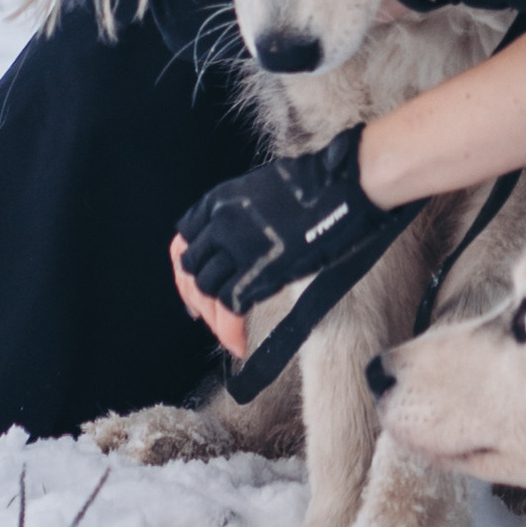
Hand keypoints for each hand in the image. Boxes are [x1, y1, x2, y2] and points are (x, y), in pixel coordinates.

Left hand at [175, 130, 394, 319]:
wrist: (342, 186)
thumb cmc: (316, 185)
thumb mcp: (263, 189)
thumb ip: (243, 213)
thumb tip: (241, 237)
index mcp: (220, 199)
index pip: (183, 239)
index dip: (189, 266)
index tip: (196, 282)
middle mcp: (220, 223)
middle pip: (191, 269)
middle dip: (197, 295)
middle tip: (208, 315)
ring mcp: (237, 247)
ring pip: (207, 291)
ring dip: (214, 315)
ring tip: (228, 331)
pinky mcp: (258, 271)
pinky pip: (230, 307)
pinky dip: (230, 330)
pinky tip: (239, 341)